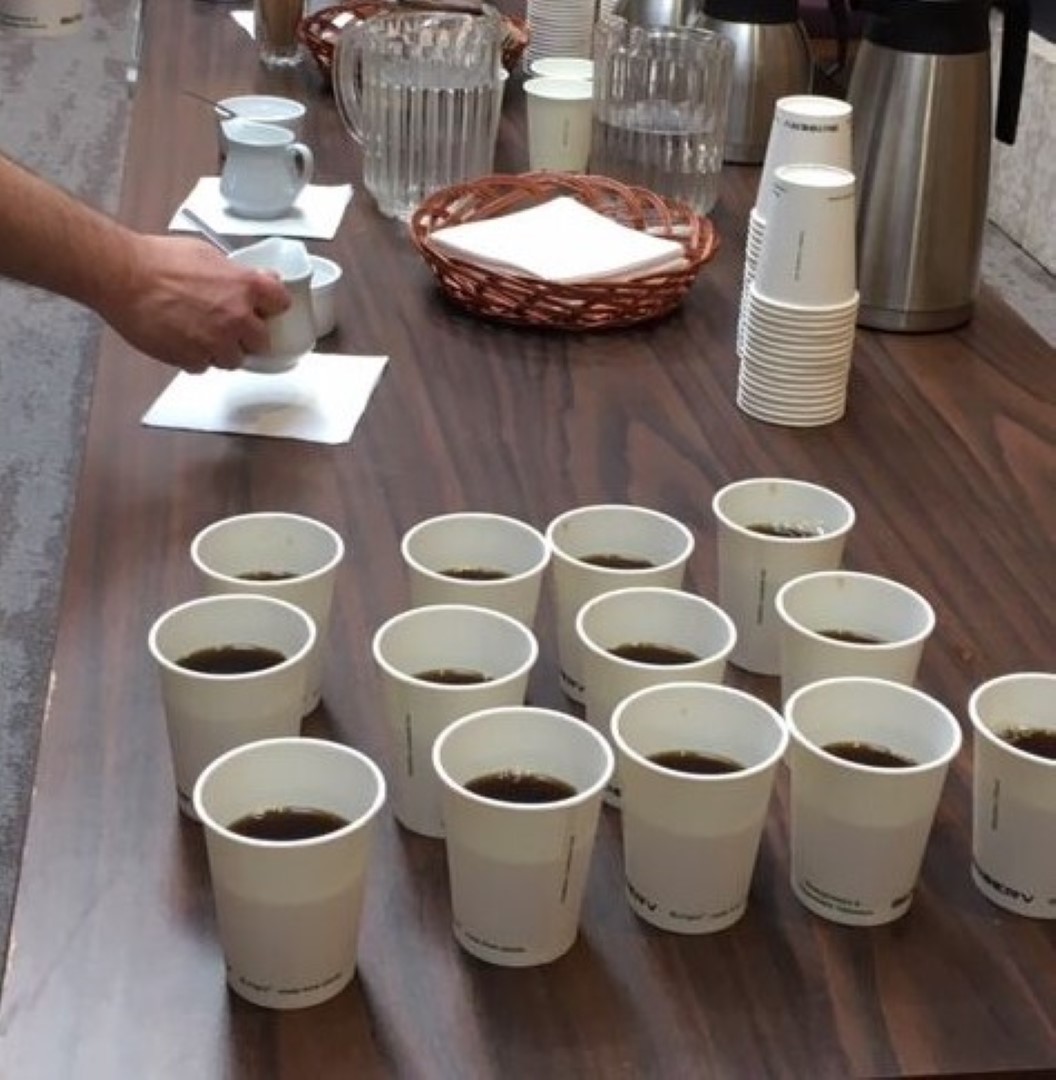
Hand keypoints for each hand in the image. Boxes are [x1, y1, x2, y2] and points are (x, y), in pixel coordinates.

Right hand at [100, 234, 291, 372]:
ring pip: (233, 360)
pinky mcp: (192, 358)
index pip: (282, 303)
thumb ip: (234, 273)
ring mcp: (216, 341)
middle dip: (247, 336)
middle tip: (230, 326)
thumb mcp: (206, 253)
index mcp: (245, 287)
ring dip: (222, 351)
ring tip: (201, 334)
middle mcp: (236, 317)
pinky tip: (182, 340)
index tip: (266, 309)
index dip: (272, 307)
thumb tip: (249, 277)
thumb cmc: (156, 260)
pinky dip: (195, 358)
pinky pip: (203, 366)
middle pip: (261, 341)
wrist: (122, 276)